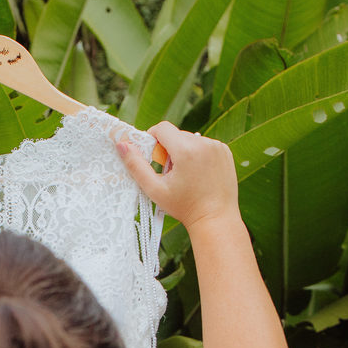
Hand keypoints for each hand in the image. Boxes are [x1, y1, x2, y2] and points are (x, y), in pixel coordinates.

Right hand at [116, 121, 239, 229]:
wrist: (215, 219)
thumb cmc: (184, 207)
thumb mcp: (155, 189)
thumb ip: (136, 165)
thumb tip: (122, 144)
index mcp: (186, 150)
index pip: (162, 128)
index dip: (153, 139)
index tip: (154, 157)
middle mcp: (204, 143)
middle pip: (176, 134)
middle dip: (168, 149)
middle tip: (170, 172)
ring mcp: (217, 146)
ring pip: (190, 140)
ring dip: (184, 152)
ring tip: (186, 175)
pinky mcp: (225, 151)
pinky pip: (204, 145)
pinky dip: (198, 155)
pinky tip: (199, 174)